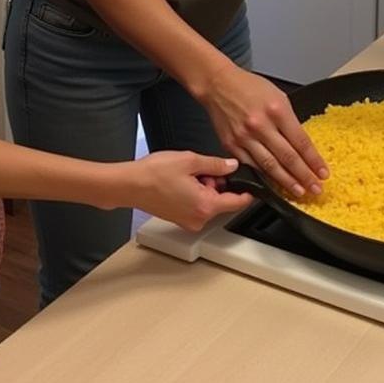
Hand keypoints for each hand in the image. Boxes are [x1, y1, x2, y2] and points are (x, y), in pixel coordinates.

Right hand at [121, 152, 252, 230]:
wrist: (129, 185)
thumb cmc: (154, 174)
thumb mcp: (190, 160)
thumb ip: (216, 164)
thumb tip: (232, 165)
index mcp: (206, 205)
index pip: (238, 202)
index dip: (247, 190)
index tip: (253, 182)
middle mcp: (199, 218)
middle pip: (222, 201)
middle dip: (218, 183)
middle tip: (204, 169)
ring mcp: (189, 221)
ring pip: (209, 202)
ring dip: (206, 187)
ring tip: (189, 173)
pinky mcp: (180, 219)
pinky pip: (197, 206)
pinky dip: (196, 193)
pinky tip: (183, 181)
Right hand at [199, 65, 328, 196]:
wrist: (218, 84)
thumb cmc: (248, 86)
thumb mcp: (278, 96)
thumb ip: (289, 120)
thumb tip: (301, 144)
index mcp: (277, 110)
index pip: (301, 141)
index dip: (314, 160)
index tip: (323, 172)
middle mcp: (261, 125)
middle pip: (288, 157)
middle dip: (305, 176)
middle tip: (316, 188)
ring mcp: (245, 137)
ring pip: (270, 166)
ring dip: (287, 182)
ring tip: (299, 191)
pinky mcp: (231, 145)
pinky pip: (251, 165)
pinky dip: (264, 177)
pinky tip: (274, 185)